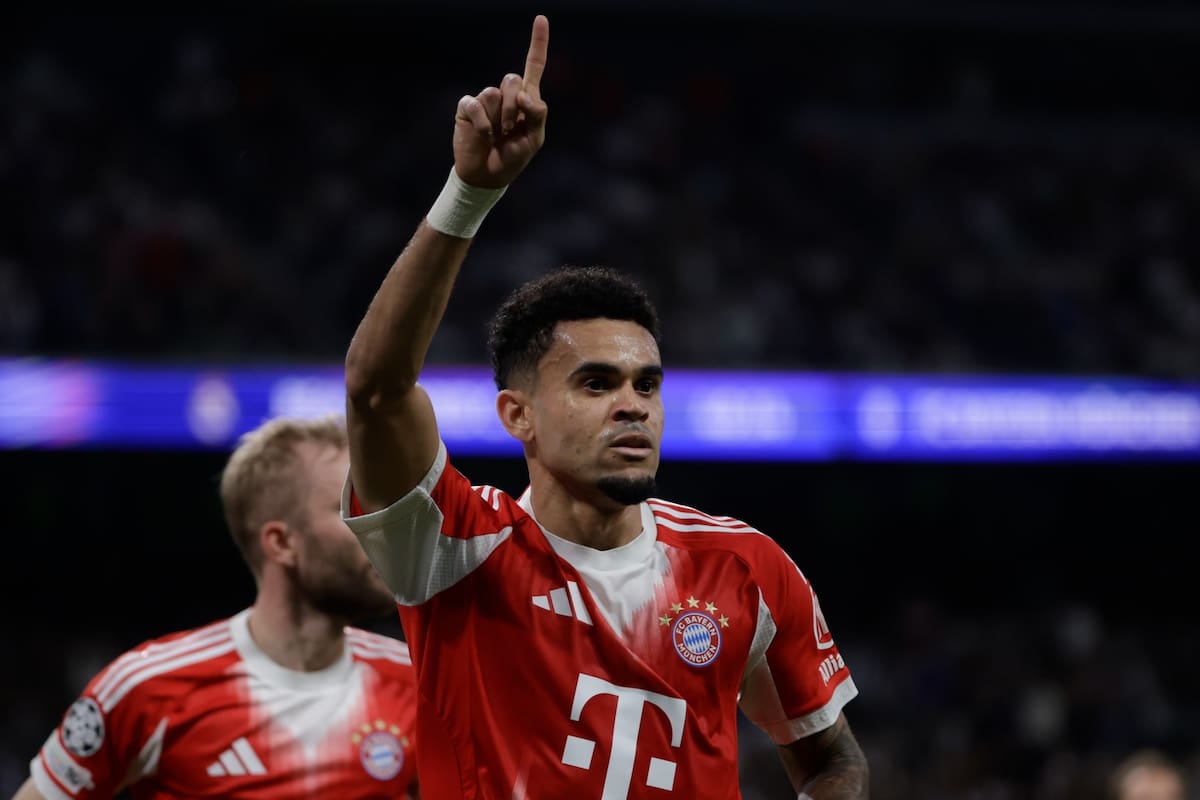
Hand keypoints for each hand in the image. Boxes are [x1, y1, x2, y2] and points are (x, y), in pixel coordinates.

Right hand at [452, 15, 548, 188]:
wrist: (488, 176)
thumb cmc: (512, 158)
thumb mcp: (534, 139)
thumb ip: (537, 114)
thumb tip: (524, 95)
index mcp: (526, 100)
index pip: (533, 67)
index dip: (538, 43)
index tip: (541, 18)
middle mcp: (505, 95)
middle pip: (512, 79)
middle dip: (514, 107)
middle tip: (511, 129)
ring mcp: (485, 101)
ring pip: (494, 93)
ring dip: (500, 119)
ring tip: (497, 136)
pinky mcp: (467, 108)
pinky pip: (476, 104)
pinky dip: (484, 124)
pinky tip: (485, 137)